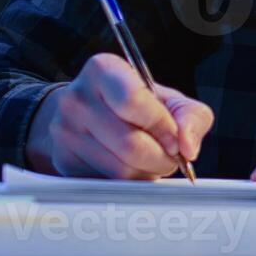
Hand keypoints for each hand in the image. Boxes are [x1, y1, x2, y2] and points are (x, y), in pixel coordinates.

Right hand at [26, 53, 214, 178]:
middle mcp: (77, 99)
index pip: (133, 102)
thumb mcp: (170, 99)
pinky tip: (132, 170)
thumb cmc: (136, 105)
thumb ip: (191, 116)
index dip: (163, 127)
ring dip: (147, 173)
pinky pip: (106, 185)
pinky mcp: (64, 163)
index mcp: (103, 70)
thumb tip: (187, 146)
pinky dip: (129, 184)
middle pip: (129, 144)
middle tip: (169, 157)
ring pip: (119, 170)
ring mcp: (65, 133)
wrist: (90, 113)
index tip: (175, 140)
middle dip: (161, 158)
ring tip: (150, 161)